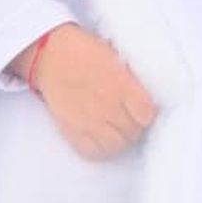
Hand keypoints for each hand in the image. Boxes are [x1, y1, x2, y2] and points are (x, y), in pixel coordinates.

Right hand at [13, 24, 155, 160]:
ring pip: (116, 146)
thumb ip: (132, 79)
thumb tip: (147, 94)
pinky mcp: (74, 132)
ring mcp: (89, 121)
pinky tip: (103, 137)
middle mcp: (107, 106)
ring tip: (118, 128)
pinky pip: (94, 152)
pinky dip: (102, 148)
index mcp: (121, 84)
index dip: (149, 112)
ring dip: (121, 139)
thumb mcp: (117, 57)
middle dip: (136, 126)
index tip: (146, 108)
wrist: (52, 56)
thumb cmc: (86, 50)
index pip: (147, 113)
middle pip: (133, 131)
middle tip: (131, 117)